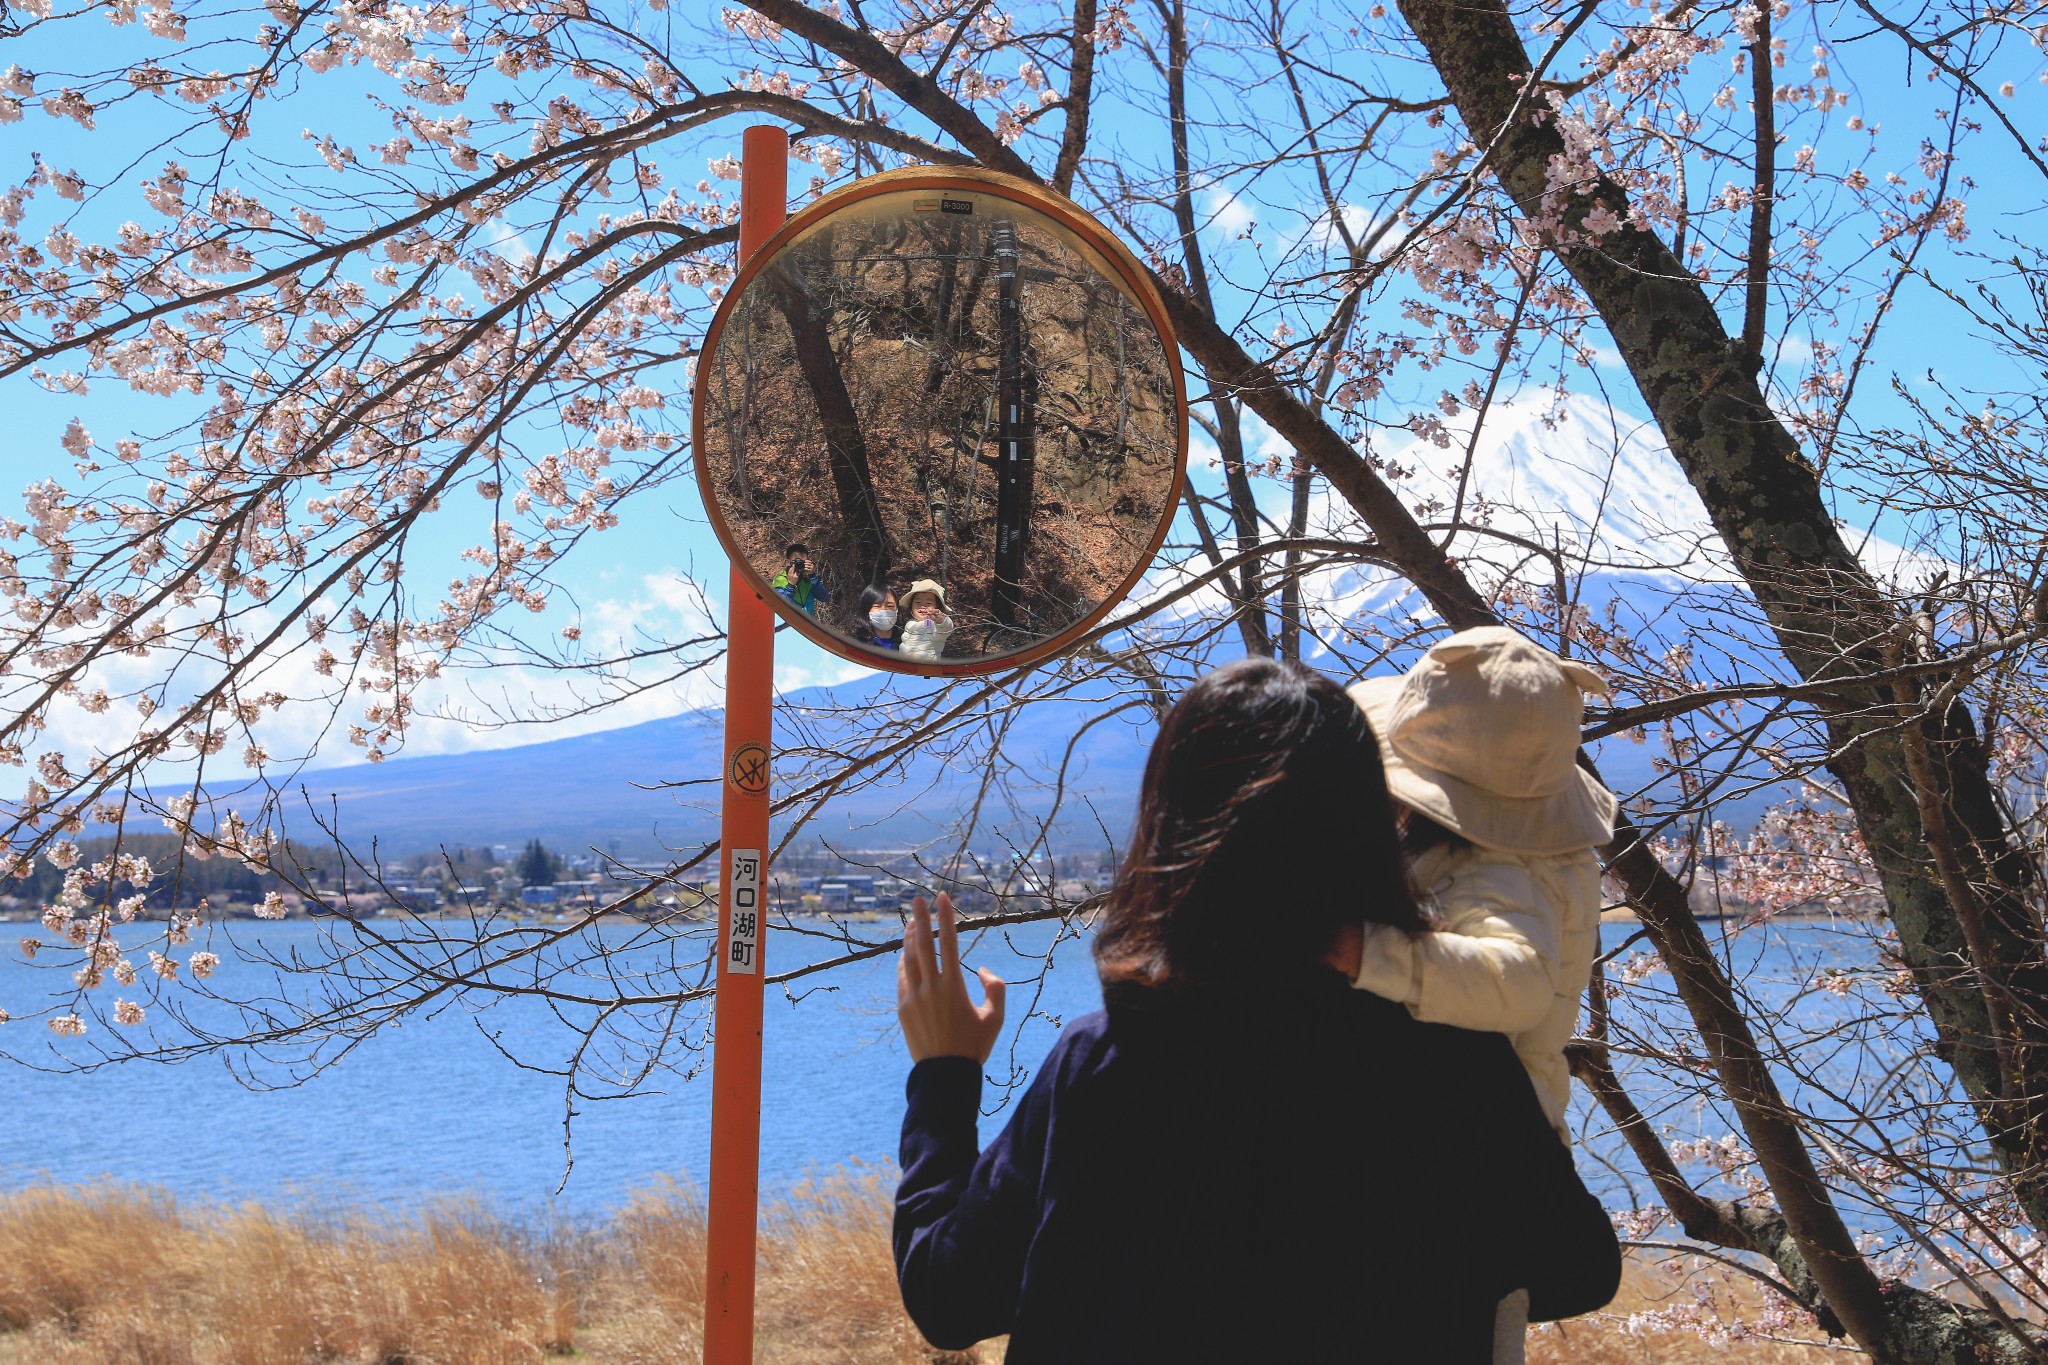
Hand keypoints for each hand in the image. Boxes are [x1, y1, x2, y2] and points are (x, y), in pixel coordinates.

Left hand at [897, 894, 1005, 1063]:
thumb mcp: (996, 1018)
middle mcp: (931, 988)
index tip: (942, 898)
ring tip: (911, 922)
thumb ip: (996, 989)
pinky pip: (902, 979)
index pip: (950, 943)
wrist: (945, 1076)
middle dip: (920, 918)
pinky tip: (905, 954)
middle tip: (917, 898)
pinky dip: (904, 962)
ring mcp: (914, 998)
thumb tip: (982, 970)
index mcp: (955, 986)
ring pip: (909, 959)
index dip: (946, 917)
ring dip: (909, 938)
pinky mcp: (903, 1009)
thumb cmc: (974, 1047)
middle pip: (923, 944)